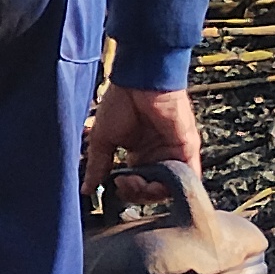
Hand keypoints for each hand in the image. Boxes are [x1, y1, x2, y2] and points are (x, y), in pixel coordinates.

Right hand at [84, 80, 204, 196]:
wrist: (138, 80)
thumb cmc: (120, 101)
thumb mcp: (102, 139)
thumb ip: (97, 165)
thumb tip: (87, 188)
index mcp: (140, 154)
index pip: (137, 185)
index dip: (126, 190)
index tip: (113, 182)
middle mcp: (158, 155)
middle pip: (153, 190)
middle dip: (137, 193)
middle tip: (123, 183)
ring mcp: (174, 152)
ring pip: (169, 187)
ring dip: (151, 192)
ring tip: (136, 181)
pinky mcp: (187, 147)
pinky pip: (187, 175)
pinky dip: (171, 185)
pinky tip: (152, 181)